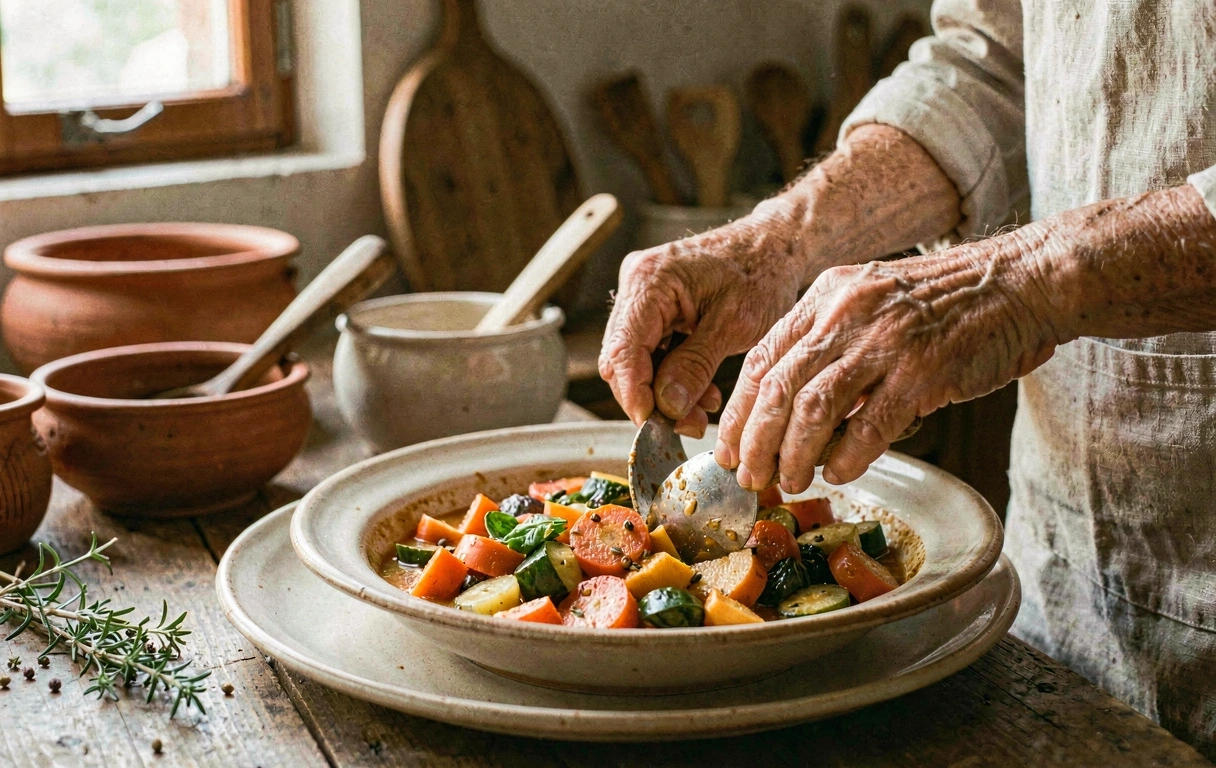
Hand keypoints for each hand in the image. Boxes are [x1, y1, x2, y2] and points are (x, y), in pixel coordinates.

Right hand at [599, 205, 805, 436]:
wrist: (777, 246)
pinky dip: (671, 374)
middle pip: (621, 358)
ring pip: (634, 359)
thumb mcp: (734, 325)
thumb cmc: (763, 272)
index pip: (623, 351)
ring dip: (663, 390)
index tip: (656, 427)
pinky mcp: (654, 304)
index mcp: (650, 280)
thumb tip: (666, 406)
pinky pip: (650, 349)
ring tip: (703, 409)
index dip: (635, 395)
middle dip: (651, 397)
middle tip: (688, 424)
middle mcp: (636, 282)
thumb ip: (695, 366)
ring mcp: (642, 293)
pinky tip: (701, 389)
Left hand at [716, 237, 1059, 489]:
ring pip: (811, 408)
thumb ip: (831, 341)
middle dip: (755, 441)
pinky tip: (839, 474)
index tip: (729, 447)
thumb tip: (793, 406)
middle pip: (776, 387)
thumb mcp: (871, 298)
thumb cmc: (947, 301)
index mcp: (826, 294)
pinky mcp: (922, 372)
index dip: (739, 410)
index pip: (761, 357)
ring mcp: (884, 341)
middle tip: (750, 477)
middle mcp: (847, 313)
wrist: (1020, 281)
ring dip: (793, 455)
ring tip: (790, 482)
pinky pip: (870, 426)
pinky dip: (847, 458)